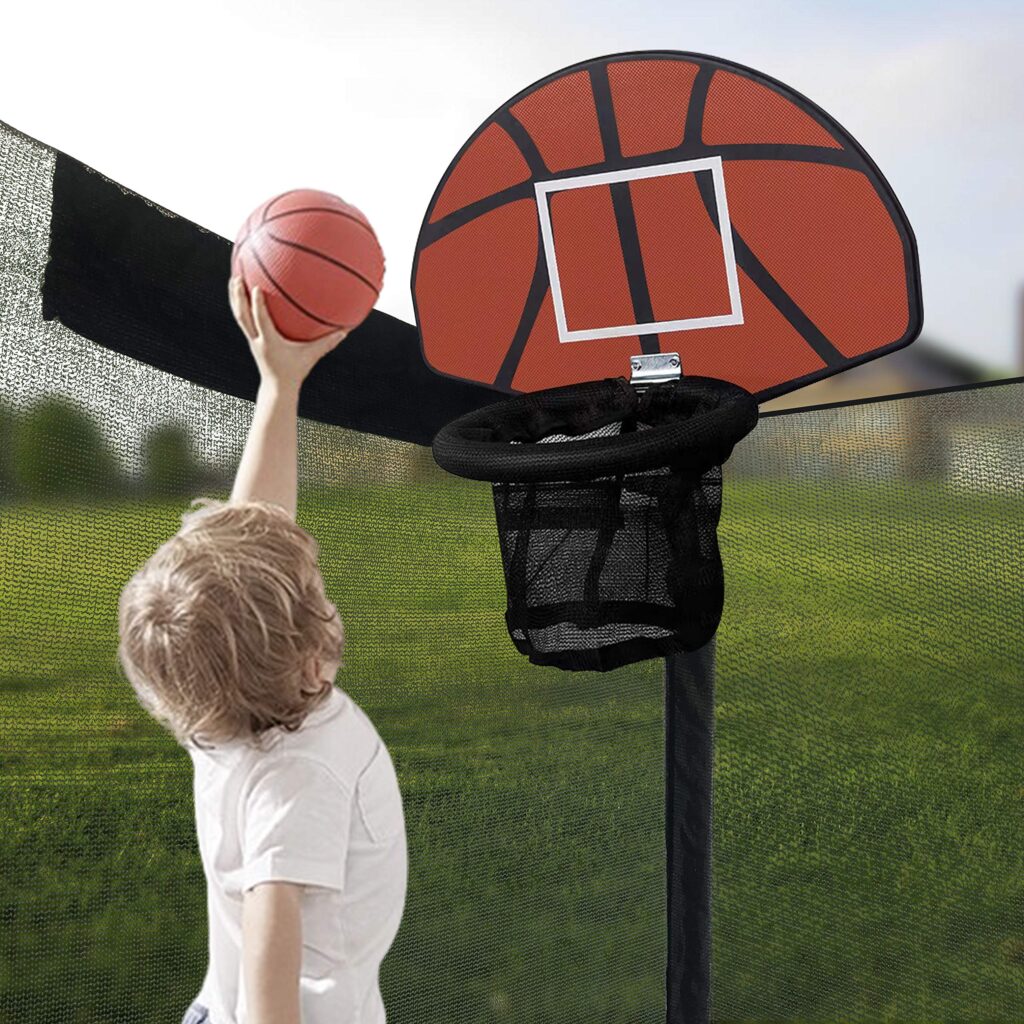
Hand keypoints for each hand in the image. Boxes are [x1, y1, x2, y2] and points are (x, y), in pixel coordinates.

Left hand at [229, 276, 347, 389]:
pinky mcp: (251, 340)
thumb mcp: (312, 356)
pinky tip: (243, 294)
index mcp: (269, 342)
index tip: (254, 287)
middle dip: (238, 296)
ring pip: (239, 316)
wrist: (277, 387)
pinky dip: (241, 305)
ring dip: (235, 298)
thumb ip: (327, 343)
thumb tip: (345, 331)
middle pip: (243, 315)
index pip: (261, 320)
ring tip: (234, 279)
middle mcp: (257, 339)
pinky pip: (243, 319)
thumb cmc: (295, 371)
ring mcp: (252, 340)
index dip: (257, 304)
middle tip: (237, 276)